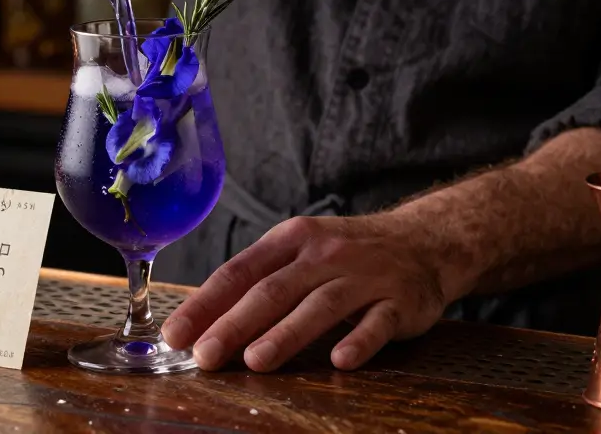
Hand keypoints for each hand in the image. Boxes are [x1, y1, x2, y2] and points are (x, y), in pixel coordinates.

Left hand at [161, 215, 451, 371]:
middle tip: (205, 356)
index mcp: (290, 240)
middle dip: (234, 325)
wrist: (424, 241)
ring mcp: (363, 276)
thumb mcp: (300, 253)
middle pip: (273, 290)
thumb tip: (204, 323)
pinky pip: (377, 323)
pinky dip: (358, 341)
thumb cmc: (345, 254)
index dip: (205, 304)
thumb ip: (259, 283)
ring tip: (255, 361)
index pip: (239, 271)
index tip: (177, 335)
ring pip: (319, 306)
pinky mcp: (399, 301)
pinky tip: (339, 361)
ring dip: (286, 334)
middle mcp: (324, 254)